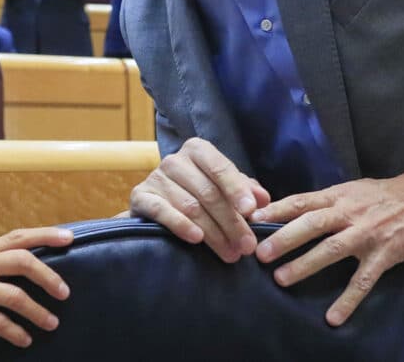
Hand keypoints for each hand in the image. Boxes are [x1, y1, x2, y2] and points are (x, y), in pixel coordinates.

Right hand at [0, 227, 72, 347]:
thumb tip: (8, 264)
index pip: (17, 236)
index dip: (45, 235)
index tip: (69, 237)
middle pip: (23, 261)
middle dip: (50, 276)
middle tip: (65, 293)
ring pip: (15, 295)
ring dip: (38, 312)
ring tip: (51, 323)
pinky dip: (15, 332)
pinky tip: (24, 340)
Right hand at [129, 137, 269, 262]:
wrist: (159, 205)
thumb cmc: (199, 194)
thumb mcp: (225, 189)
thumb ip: (245, 191)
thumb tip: (263, 199)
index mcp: (198, 151)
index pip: (220, 167)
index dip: (236, 190)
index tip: (251, 212)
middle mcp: (175, 160)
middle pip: (208, 192)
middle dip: (231, 222)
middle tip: (246, 246)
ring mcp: (155, 177)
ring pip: (190, 206)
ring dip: (213, 233)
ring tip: (230, 253)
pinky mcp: (140, 196)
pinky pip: (161, 211)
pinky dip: (180, 225)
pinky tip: (196, 238)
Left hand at [251, 171, 403, 326]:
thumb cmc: (387, 193)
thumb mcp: (353, 189)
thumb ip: (327, 200)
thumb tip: (295, 211)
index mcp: (338, 196)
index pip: (301, 201)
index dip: (275, 209)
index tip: (251, 218)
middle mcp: (349, 213)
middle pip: (310, 224)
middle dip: (283, 238)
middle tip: (259, 254)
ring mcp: (366, 234)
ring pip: (330, 250)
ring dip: (304, 265)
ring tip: (281, 279)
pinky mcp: (385, 254)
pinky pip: (363, 280)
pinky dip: (347, 300)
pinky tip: (333, 317)